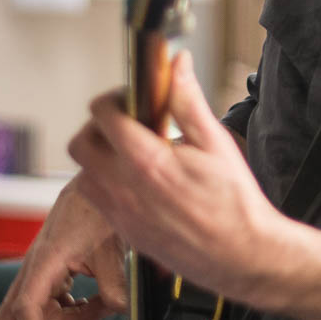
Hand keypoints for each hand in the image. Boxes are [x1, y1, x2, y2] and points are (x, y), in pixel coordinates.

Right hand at [0, 184, 127, 319]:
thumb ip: (115, 285)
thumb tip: (117, 312)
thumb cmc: (100, 212)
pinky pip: (46, 301)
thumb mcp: (113, 250)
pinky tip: (87, 307)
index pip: (28, 308)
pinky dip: (64, 312)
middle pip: (12, 315)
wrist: (94, 187)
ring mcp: (39, 268)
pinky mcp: (48, 269)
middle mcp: (35, 266)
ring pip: (31, 310)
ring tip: (94, 314)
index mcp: (46, 261)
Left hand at [67, 51, 286, 308]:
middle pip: (80, 144)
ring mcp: (120, 213)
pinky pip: (98, 202)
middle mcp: (124, 188)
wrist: (240, 255)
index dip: (116, 97)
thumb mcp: (215, 142)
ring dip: (99, 158)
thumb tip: (177, 65)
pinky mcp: (124, 232)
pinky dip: (107, 184)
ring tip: (132, 153)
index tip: (134, 98)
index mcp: (145, 160)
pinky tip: (138, 181)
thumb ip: (188, 100)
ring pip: (83, 175)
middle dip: (98, 127)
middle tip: (127, 124)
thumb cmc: (234, 202)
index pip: (103, 114)